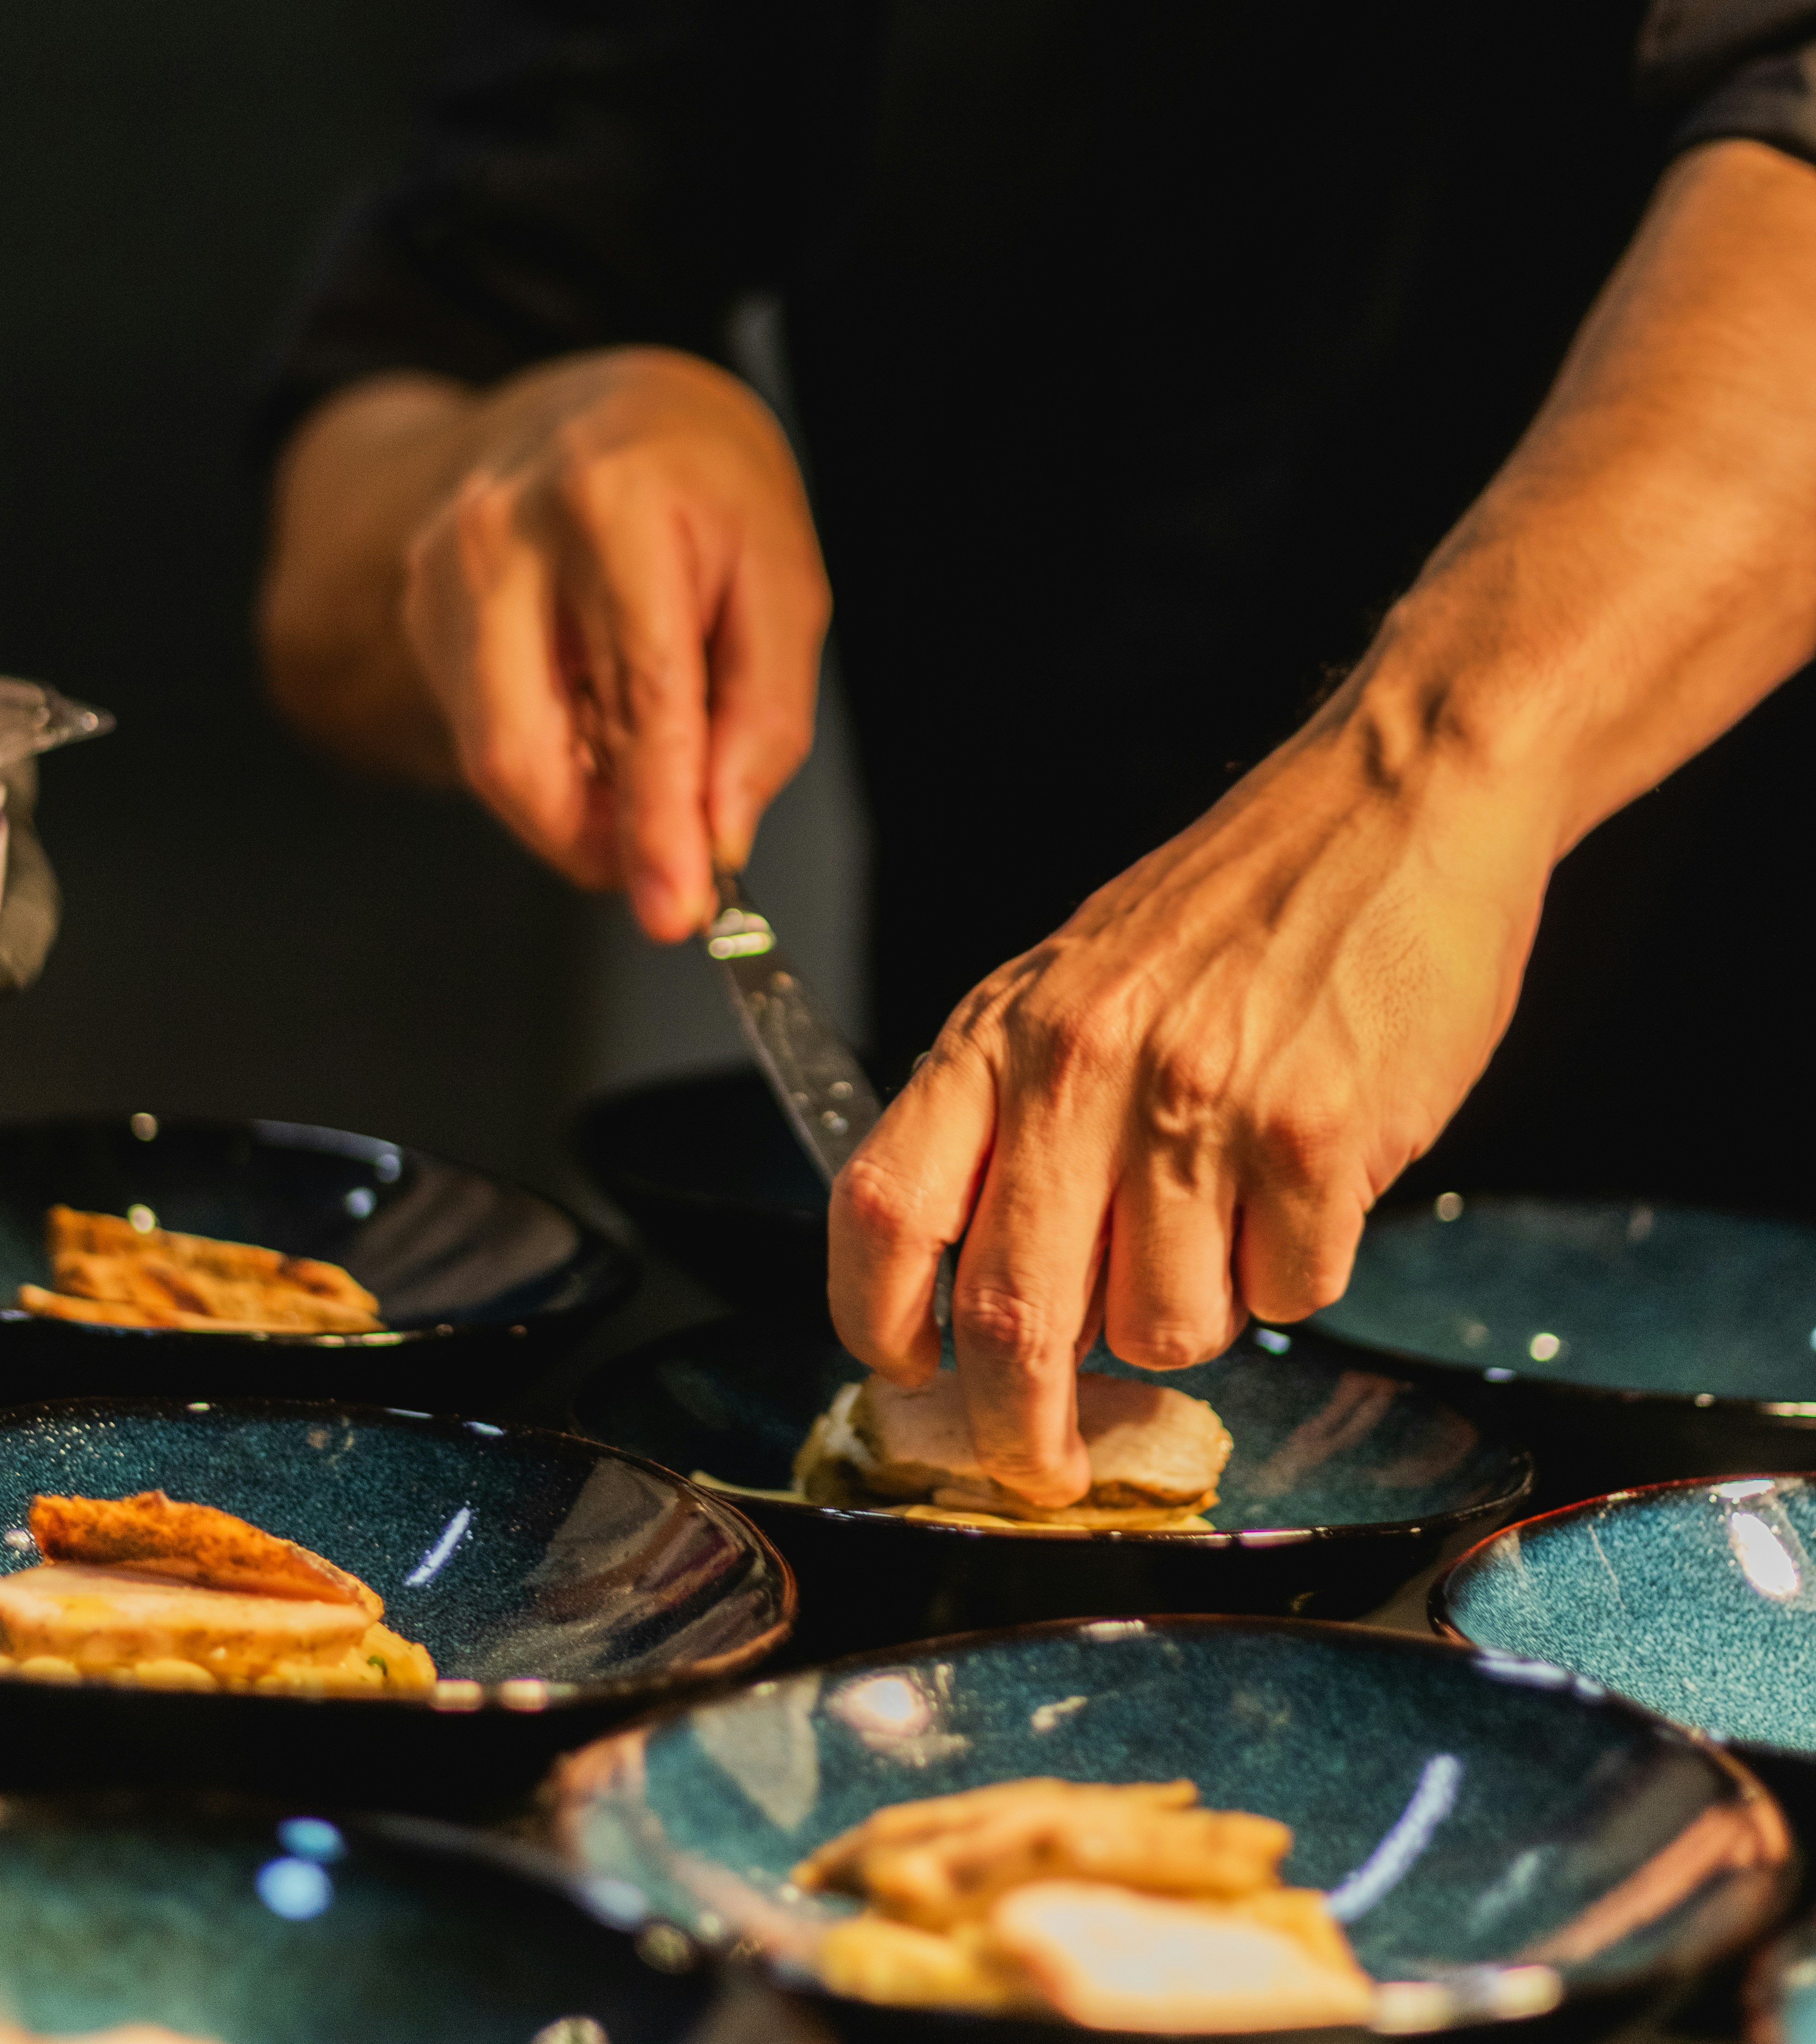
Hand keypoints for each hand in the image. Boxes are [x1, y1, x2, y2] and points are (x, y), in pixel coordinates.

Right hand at [400, 347, 829, 937]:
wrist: (592, 403)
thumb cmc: (702, 484)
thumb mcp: (781, 574)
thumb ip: (764, 712)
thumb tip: (721, 834)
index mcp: (612, 502)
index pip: (640, 697)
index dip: (659, 818)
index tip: (677, 908)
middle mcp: (500, 531)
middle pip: (522, 750)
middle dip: (596, 841)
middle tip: (665, 874)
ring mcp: (440, 570)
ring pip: (496, 756)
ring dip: (578, 803)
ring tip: (647, 769)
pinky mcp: (416, 606)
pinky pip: (483, 730)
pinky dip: (551, 759)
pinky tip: (593, 716)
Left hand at [828, 704, 1555, 1504]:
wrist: (1392, 801)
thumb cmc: (1231, 907)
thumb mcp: (1069, 984)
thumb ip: (1012, 1118)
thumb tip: (976, 1295)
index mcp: (999, 1034)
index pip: (881, 1213)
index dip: (876, 1327)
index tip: (910, 1382)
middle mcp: (1080, 1069)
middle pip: (1011, 1320)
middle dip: (1024, 1433)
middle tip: (1051, 1467)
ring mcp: (1199, 1104)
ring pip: (1163, 1331)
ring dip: (1195, 1317)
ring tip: (1230, 1218)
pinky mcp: (1315, 1134)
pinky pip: (1291, 1294)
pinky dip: (1300, 1270)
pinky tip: (1311, 1186)